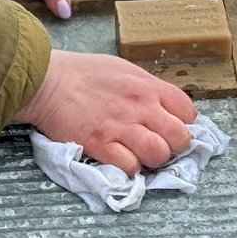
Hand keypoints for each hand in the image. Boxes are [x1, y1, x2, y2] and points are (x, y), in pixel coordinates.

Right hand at [13, 50, 197, 175]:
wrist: (48, 81)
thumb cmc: (83, 73)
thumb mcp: (123, 70)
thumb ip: (146, 89)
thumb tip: (161, 108)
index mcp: (149, 86)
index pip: (188, 112)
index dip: (184, 124)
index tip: (171, 128)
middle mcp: (141, 107)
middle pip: (180, 138)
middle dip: (174, 146)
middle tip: (159, 145)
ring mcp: (122, 127)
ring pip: (159, 154)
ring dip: (152, 159)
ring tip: (139, 155)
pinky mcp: (101, 145)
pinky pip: (129, 166)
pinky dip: (128, 168)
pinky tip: (119, 159)